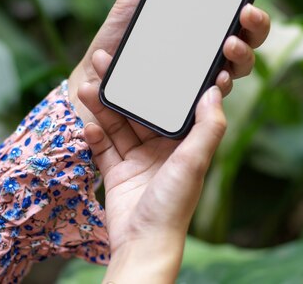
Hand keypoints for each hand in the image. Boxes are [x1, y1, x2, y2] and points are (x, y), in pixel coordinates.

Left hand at [68, 0, 270, 126]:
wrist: (98, 72)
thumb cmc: (121, 34)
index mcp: (205, 23)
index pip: (238, 10)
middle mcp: (211, 48)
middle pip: (250, 38)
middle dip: (257, 24)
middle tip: (245, 13)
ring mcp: (203, 73)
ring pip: (240, 67)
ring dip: (243, 54)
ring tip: (229, 44)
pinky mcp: (190, 97)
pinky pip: (214, 95)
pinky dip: (220, 86)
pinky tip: (215, 79)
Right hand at [77, 51, 226, 282]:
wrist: (142, 245)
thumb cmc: (173, 206)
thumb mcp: (194, 162)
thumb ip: (207, 126)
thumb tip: (215, 89)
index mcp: (183, 143)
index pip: (169, 103)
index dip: (157, 80)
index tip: (145, 57)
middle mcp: (161, 149)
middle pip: (138, 110)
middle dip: (121, 87)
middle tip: (103, 63)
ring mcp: (138, 161)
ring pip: (117, 125)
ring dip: (102, 106)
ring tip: (87, 87)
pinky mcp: (118, 174)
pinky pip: (104, 148)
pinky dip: (94, 136)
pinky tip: (87, 125)